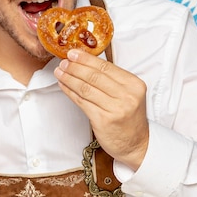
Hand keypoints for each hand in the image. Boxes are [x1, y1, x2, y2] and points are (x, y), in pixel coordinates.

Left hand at [54, 48, 148, 169]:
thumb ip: (113, 80)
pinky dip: (70, 92)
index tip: (74, 53)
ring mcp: (115, 108)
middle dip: (75, 67)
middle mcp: (126, 95)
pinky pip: (82, 102)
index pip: (106, 67)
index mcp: (134, 84)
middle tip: (63, 62)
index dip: (87, 59)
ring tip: (60, 72)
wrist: (137, 144)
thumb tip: (87, 63)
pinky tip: (64, 86)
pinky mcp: (103, 120)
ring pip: (86, 88)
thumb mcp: (130, 94)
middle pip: (94, 76)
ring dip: (69, 78)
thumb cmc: (130, 118)